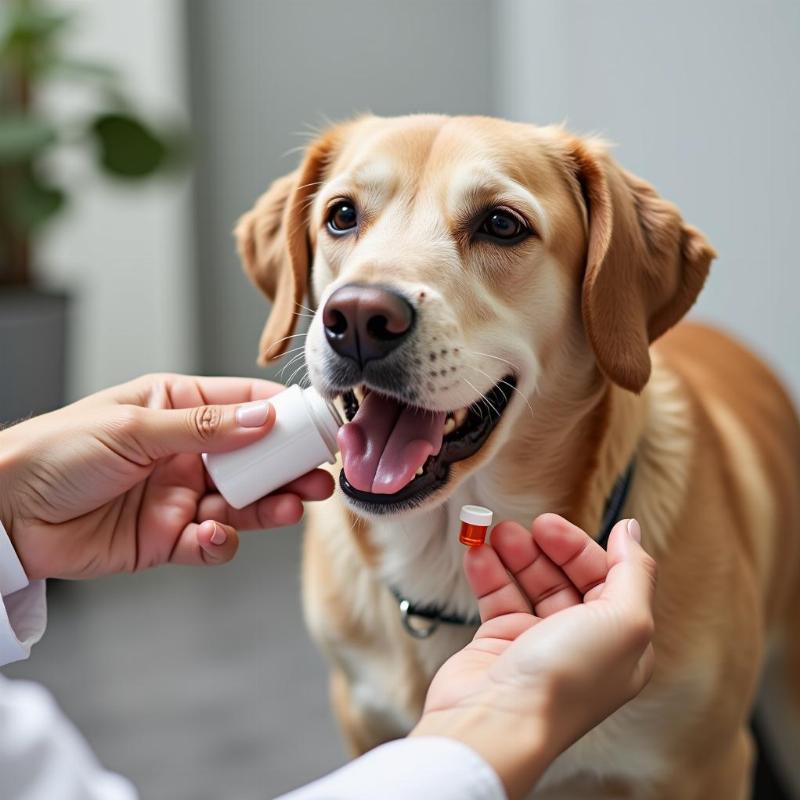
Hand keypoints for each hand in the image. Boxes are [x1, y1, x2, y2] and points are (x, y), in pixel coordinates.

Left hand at [0, 374, 333, 579]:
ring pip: (242, 502)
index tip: (317, 426)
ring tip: (292, 508)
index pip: (245, 406)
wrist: (6, 512)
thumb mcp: (134, 428)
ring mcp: (180, 495)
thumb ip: (204, 427)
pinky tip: (217, 535)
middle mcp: (187, 451)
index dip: (284, 416)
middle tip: (318, 477)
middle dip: (288, 468)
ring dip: (269, 506)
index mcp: (179, 408)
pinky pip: (210, 542)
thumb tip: (264, 419)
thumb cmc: (57, 452)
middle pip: (254, 459)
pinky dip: (222, 543)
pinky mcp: (169, 537)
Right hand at [412, 514, 656, 798]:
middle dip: (544, 548)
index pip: (608, 578)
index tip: (553, 525)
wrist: (497, 720)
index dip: (581, 548)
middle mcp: (580, 643)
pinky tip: (478, 553)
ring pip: (528, 583)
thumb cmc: (564, 681)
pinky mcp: (499, 644)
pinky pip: (496, 596)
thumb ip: (633, 571)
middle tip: (523, 527)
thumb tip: (632, 530)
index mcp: (620, 642)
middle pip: (566, 577)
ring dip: (512, 554)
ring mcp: (537, 643)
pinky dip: (487, 572)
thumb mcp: (623, 620)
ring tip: (494, 533)